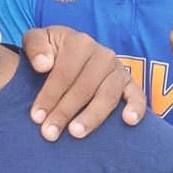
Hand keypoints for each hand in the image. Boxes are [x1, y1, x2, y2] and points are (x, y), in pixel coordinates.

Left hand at [22, 25, 144, 140]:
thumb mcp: (35, 39)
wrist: (67, 49)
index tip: (36, 117)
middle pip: (84, 88)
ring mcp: (118, 69)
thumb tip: (43, 65)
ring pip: (108, 96)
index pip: (64, 74)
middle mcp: (102, 54)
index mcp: (79, 42)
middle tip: (50, 133)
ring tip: (76, 133)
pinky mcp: (130, 82)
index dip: (49, 96)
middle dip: (65, 112)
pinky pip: (138, 95)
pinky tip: (129, 121)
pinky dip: (136, 108)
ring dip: (92, 117)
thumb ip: (35, 46)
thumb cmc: (48, 49)